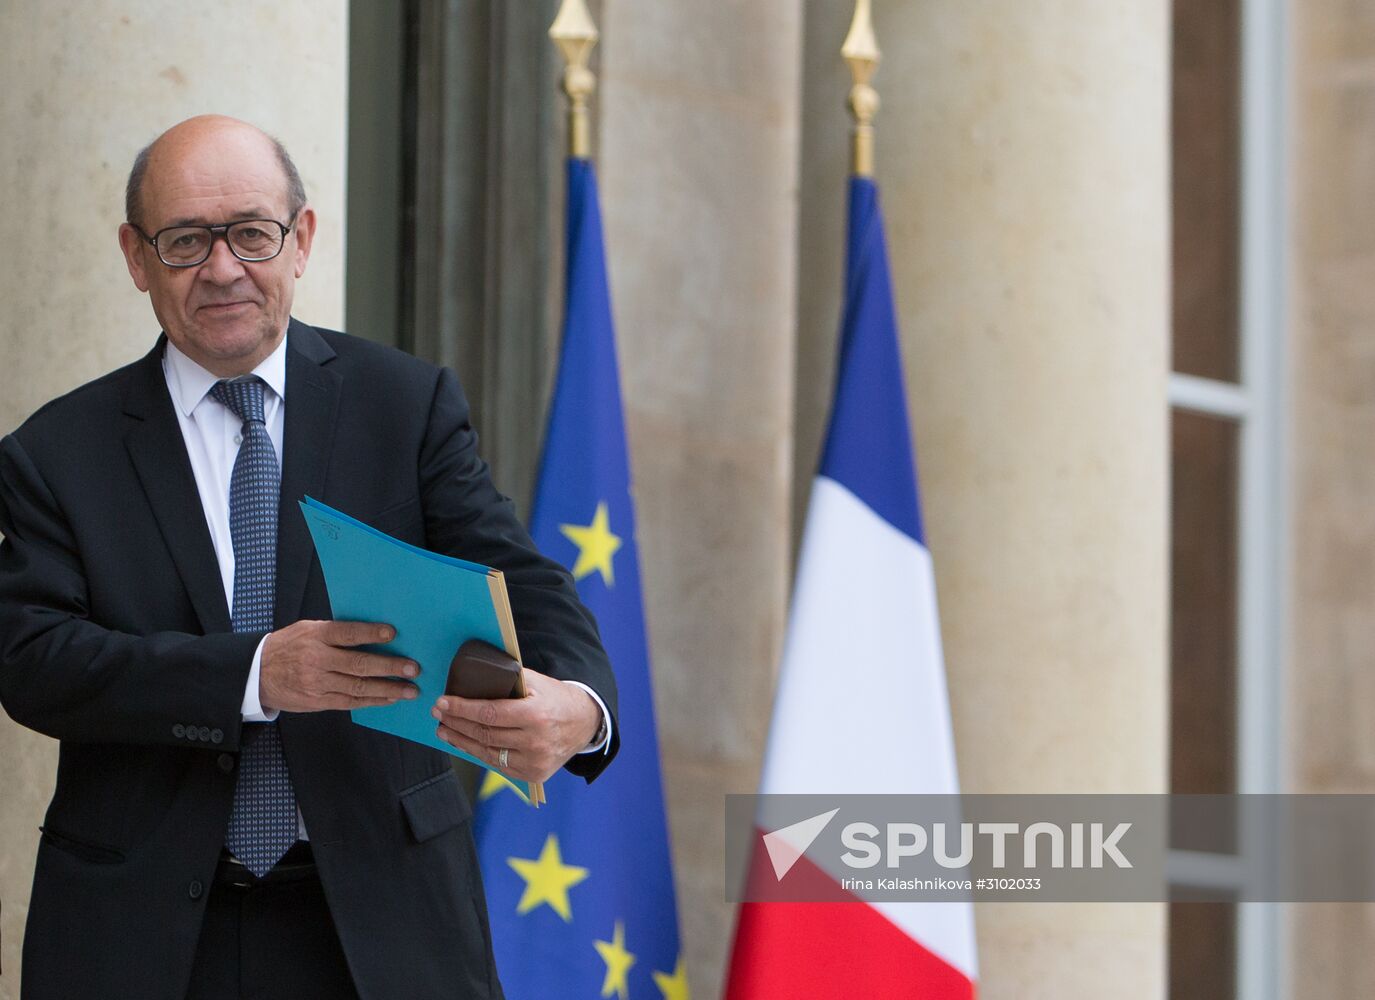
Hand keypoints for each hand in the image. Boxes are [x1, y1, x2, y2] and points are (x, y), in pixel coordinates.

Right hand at [260, 620, 418, 712]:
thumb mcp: (307, 629)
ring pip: (357, 687)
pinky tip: (389, 699)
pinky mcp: (317, 701)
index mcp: (315, 636)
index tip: (392, 633)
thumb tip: (373, 632)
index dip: (370, 633)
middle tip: (412, 668)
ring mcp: (317, 683)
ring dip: (387, 689)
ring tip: (409, 690)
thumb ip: (335, 632)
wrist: (257, 674)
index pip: (347, 633)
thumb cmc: (289, 646)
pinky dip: (372, 701)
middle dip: (389, 667)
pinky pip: (349, 702)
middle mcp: (317, 659)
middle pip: (358, 664)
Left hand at [431, 668, 600, 783]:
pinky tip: (465, 744)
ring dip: (461, 741)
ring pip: (488, 753)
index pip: (489, 714)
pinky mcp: (533, 774)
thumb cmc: (556, 698)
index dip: (462, 709)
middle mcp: (535, 742)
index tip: (443, 702)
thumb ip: (509, 679)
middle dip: (456, 723)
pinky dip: (479, 753)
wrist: (584, 723)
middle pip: (485, 734)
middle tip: (439, 714)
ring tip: (445, 731)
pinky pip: (498, 765)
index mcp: (535, 715)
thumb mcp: (537, 682)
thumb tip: (474, 675)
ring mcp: (534, 762)